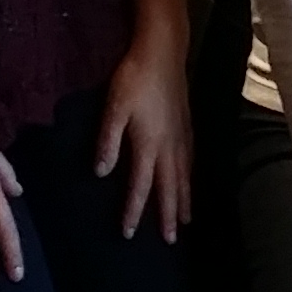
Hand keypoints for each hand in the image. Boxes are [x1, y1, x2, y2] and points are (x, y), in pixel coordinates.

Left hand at [93, 30, 192, 240]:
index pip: (141, 186)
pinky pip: (191, 161)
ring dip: (184, 201)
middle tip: (170, 241)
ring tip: (186, 221)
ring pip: (184, 176)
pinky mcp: (187, 124)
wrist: (163, 50)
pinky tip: (190, 180)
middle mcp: (169, 145)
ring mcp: (181, 135)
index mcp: (149, 144)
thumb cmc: (134, 77)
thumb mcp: (114, 107)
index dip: (135, 210)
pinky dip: (191, 178)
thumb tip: (100, 173)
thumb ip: (108, 141)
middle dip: (168, 215)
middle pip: (169, 188)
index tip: (129, 233)